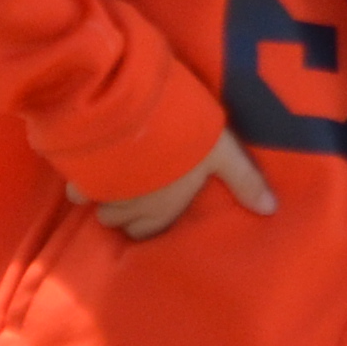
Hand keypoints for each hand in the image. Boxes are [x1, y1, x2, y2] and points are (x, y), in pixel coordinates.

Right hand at [80, 129, 275, 241]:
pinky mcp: (80, 174)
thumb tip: (271, 210)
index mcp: (164, 207)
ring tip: (112, 176)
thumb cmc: (188, 136)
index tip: (149, 211)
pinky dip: (79, 181)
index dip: (147, 224)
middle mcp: (131, 207)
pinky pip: (75, 189)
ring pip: (96, 207)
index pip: (147, 234)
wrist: (139, 111)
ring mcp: (103, 192)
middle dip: (122, 211)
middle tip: (130, 190)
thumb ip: (245, 181)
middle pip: (117, 222)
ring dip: (102, 195)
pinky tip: (88, 166)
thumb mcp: (224, 153)